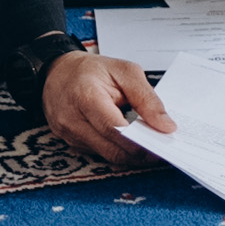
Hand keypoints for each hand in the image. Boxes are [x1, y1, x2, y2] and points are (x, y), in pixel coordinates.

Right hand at [43, 51, 174, 166]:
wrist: (57, 71)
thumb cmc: (91, 70)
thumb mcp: (125, 71)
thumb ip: (147, 99)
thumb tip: (166, 126)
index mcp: (86, 96)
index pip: (116, 130)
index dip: (141, 142)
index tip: (162, 144)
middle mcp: (72, 120)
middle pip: (112, 150)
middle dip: (139, 153)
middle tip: (161, 150)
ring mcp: (68, 134)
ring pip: (106, 156)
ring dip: (129, 154)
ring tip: (147, 144)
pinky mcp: (69, 142)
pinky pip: (98, 153)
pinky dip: (116, 149)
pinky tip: (127, 141)